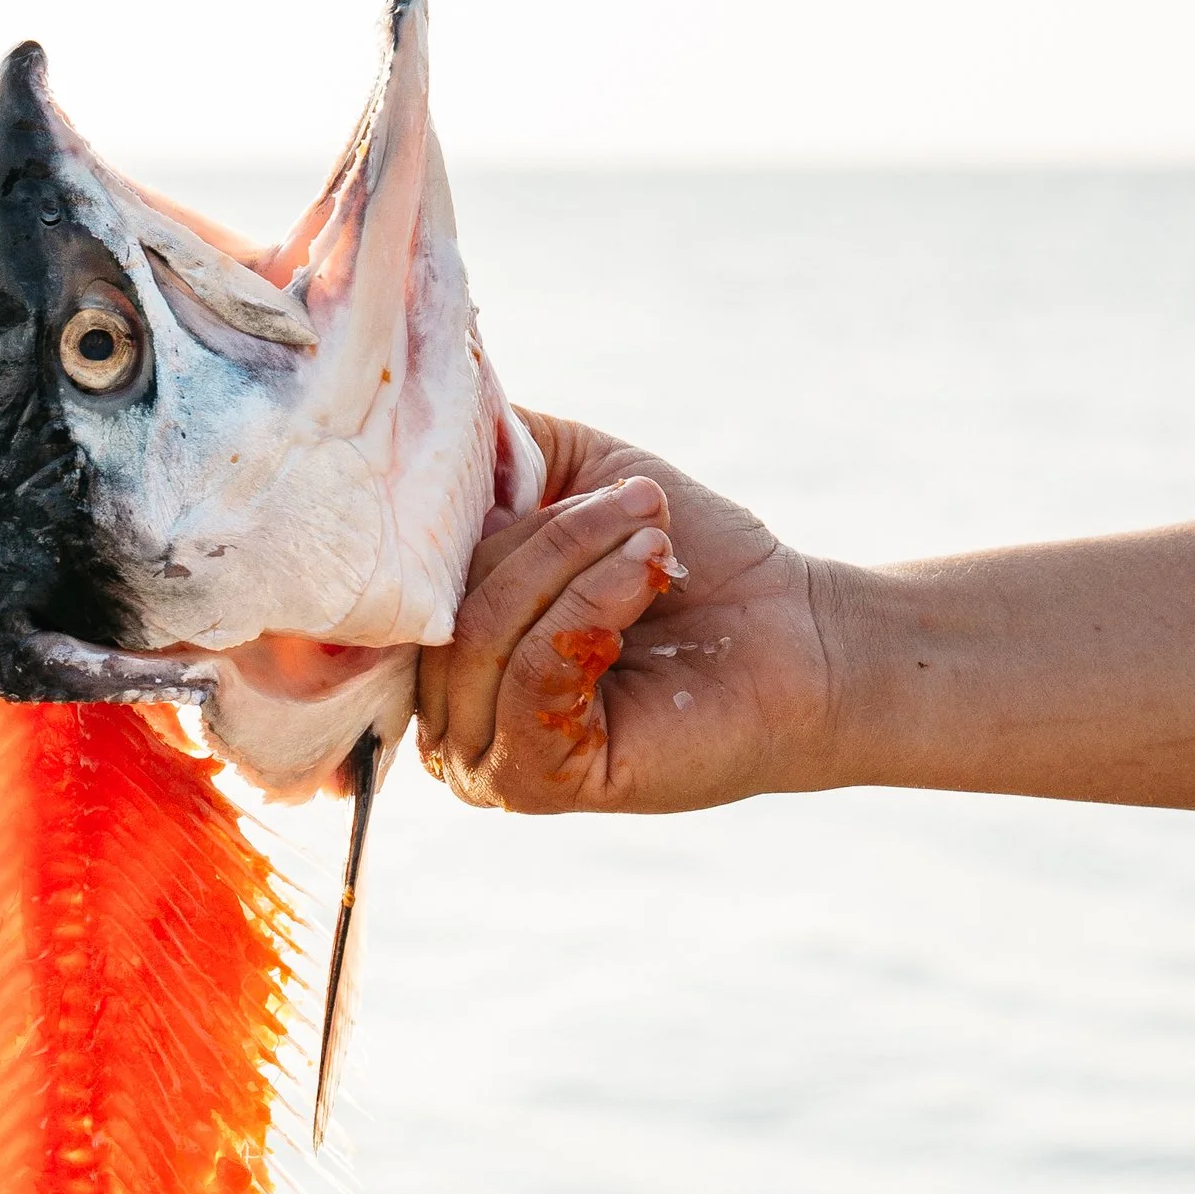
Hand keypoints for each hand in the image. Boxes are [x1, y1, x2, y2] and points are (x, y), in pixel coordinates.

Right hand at [418, 411, 838, 814]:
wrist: (792, 635)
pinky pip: (530, 675)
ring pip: (478, 635)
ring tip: (653, 537)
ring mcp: (487, 760)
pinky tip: (649, 575)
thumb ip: (497, 449)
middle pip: (441, 604)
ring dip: (574, 561)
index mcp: (445, 653)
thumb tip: (425, 410)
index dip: (449, 520)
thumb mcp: (580, 477)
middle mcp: (448, 718)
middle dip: (544, 534)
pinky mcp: (537, 783)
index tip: (537, 472)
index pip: (402, 583)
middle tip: (639, 501)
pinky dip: (591, 608)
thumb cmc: (688, 559)